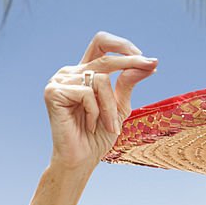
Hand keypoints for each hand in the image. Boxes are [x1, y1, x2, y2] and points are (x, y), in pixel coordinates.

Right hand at [44, 32, 157, 170]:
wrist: (81, 160)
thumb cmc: (98, 136)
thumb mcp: (119, 106)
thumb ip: (128, 83)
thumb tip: (148, 62)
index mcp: (83, 72)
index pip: (101, 44)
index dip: (122, 45)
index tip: (146, 59)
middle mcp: (70, 72)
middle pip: (105, 59)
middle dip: (131, 62)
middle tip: (152, 66)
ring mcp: (59, 81)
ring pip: (100, 79)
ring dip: (111, 106)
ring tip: (108, 126)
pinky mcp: (53, 92)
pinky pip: (87, 94)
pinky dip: (95, 112)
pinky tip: (88, 126)